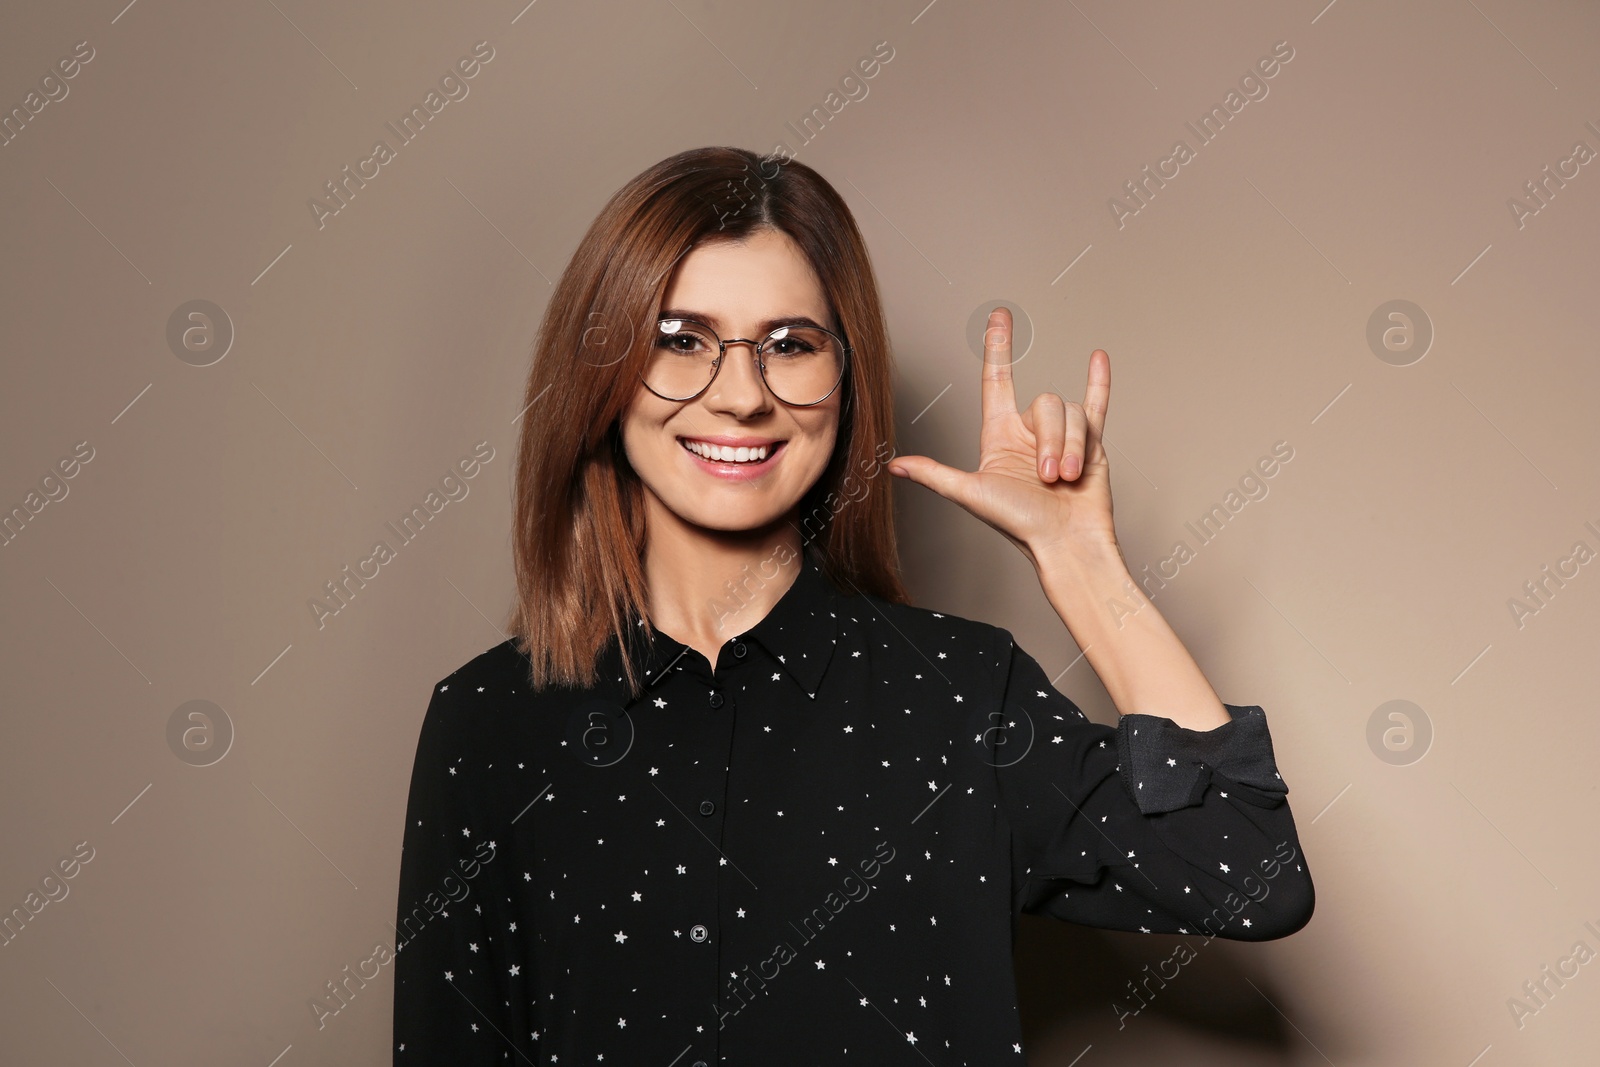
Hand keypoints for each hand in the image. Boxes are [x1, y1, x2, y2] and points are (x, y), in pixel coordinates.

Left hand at [888, 307, 1116, 564]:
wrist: (1066, 544)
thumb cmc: (1020, 525)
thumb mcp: (971, 494)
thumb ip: (935, 474)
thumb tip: (894, 465)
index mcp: (1000, 437)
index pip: (997, 380)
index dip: (998, 347)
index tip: (998, 317)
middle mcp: (1029, 433)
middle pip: (1044, 403)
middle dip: (1050, 441)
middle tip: (1047, 478)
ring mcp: (1062, 437)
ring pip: (1071, 413)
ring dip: (1071, 447)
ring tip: (1066, 480)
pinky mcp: (1093, 444)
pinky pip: (1096, 405)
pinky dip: (1099, 382)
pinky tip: (1098, 358)